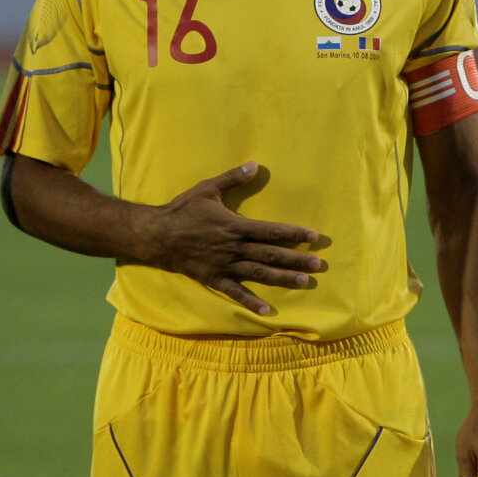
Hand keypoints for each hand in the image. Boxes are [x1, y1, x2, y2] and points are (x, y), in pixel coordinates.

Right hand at [145, 162, 323, 314]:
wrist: (158, 234)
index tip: (313, 236)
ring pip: (260, 274)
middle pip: (271, 254)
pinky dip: (252, 302)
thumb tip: (255, 165)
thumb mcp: (207, 189)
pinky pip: (236, 293)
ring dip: (284, 278)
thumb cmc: (183, 209)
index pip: (272, 231)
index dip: (294, 234)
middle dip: (297, 259)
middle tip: (319, 264)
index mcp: (235, 226)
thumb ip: (232, 178)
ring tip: (305, 282)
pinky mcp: (215, 278)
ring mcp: (225, 265)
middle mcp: (234, 248)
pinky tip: (268, 311)